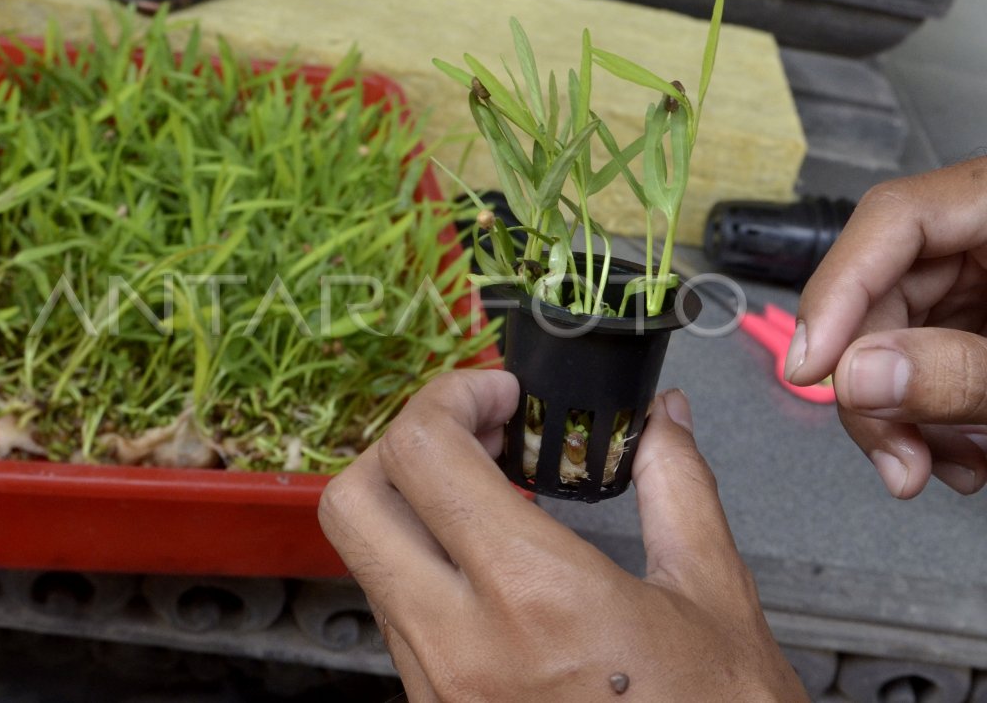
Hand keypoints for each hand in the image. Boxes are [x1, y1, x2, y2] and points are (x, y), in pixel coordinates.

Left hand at [319, 370, 804, 701]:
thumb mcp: (714, 600)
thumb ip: (678, 489)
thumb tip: (662, 424)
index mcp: (535, 598)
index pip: (423, 454)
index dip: (449, 396)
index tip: (497, 394)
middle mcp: (460, 644)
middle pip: (353, 501)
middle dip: (401, 443)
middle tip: (471, 430)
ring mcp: (436, 685)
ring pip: (367, 559)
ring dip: (409, 503)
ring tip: (487, 488)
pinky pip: (394, 613)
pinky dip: (421, 561)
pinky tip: (488, 555)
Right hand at [790, 160, 986, 497]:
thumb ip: (959, 371)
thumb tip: (856, 377)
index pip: (891, 220)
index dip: (837, 293)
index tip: (811, 370)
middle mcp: (985, 229)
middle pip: (885, 291)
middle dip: (878, 387)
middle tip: (890, 456)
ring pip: (899, 336)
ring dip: (904, 417)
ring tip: (935, 469)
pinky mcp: (986, 316)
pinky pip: (931, 358)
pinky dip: (932, 416)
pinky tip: (955, 455)